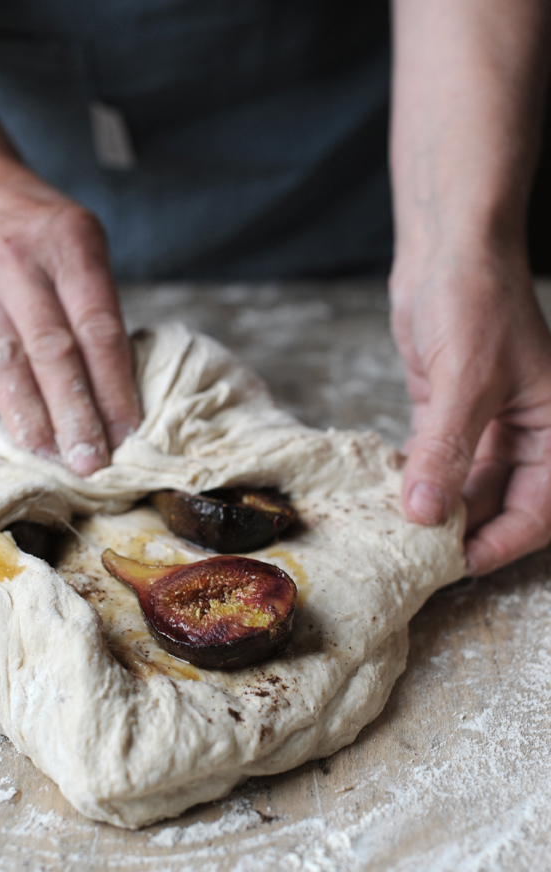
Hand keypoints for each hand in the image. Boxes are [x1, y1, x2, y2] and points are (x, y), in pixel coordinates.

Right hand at [0, 159, 139, 474]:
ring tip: (45, 455)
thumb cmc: (38, 230)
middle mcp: (18, 261)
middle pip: (52, 350)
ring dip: (24, 413)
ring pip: (0, 357)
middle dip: (74, 413)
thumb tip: (118, 398)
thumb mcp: (82, 244)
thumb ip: (98, 308)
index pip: (98, 328)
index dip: (114, 386)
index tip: (127, 433)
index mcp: (69, 246)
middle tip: (91, 462)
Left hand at [391, 247, 550, 574]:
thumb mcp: (465, 380)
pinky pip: (438, 465)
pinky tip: (392, 500)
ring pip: (467, 490)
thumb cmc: (477, 300)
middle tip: (423, 559)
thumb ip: (447, 450)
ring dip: (438, 512)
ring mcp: (487, 428)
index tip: (461, 563)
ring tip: (401, 536)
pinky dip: (419, 483)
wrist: (448, 251)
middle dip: (468, 532)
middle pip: (502, 506)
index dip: (504, 541)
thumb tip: (426, 514)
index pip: (541, 507)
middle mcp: (526, 435)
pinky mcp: (450, 418)